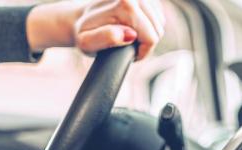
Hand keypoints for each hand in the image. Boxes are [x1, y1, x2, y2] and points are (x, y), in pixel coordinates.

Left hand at [26, 0, 165, 59]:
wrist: (80, 18)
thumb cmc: (84, 33)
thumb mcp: (87, 42)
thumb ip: (106, 38)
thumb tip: (129, 34)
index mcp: (125, 4)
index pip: (152, 37)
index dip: (142, 51)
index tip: (127, 52)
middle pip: (157, 29)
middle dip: (144, 42)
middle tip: (125, 44)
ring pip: (160, 23)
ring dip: (146, 33)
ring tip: (128, 35)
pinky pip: (158, 16)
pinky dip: (148, 24)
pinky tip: (134, 26)